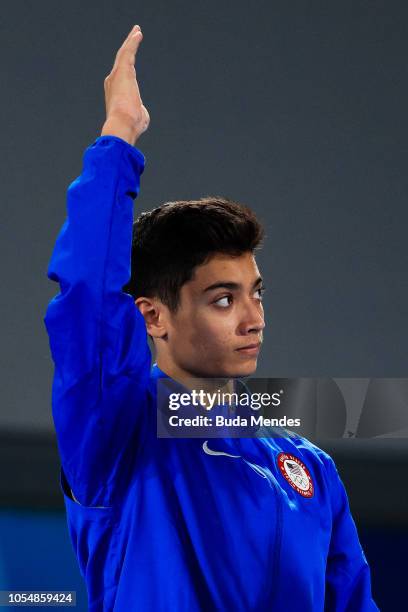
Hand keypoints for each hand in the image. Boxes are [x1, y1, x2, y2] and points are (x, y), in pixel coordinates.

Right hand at [101, 24, 149, 145]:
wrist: (122, 125)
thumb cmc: (130, 126)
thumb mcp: (137, 117)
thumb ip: (139, 110)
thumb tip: (142, 111)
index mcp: (115, 92)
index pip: (122, 75)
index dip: (127, 65)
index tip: (130, 57)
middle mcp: (113, 81)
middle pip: (121, 60)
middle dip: (127, 48)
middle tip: (134, 36)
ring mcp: (117, 74)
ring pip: (124, 53)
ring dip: (130, 42)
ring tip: (137, 32)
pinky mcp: (123, 70)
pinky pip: (128, 52)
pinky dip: (133, 43)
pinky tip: (138, 34)